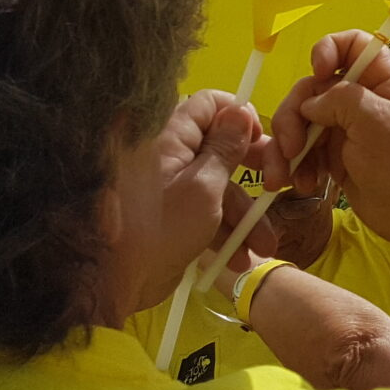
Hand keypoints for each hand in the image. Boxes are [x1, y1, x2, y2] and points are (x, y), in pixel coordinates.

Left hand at [112, 90, 264, 316]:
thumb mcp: (204, 188)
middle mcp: (167, 155)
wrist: (112, 286)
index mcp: (167, 137)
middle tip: (277, 187)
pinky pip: (204, 211)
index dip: (238, 117)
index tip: (261, 142)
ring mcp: (168, 187)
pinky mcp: (170, 215)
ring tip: (262, 247)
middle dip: (251, 174)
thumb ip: (226, 148)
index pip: (207, 104)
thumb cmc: (159, 230)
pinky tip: (237, 258)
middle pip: (219, 147)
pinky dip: (222, 230)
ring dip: (242, 215)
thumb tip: (240, 111)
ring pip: (216, 186)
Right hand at [264, 31, 389, 248]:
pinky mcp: (332, 153)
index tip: (317, 72)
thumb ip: (342, 99)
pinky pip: (301, 149)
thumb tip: (310, 104)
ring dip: (286, 147)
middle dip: (293, 115)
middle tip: (291, 147)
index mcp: (382, 78)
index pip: (349, 44)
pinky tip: (303, 183)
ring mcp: (345, 125)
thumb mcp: (378, 122)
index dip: (327, 50)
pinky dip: (295, 165)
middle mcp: (361, 97)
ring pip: (300, 120)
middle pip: (312, 87)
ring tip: (287, 176)